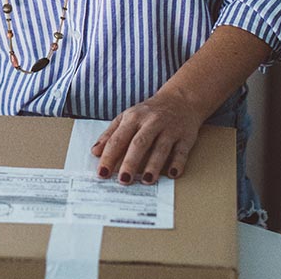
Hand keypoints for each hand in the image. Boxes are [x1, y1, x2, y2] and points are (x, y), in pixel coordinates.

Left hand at [90, 89, 205, 184]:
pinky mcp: (186, 136)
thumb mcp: (127, 117)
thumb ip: (110, 134)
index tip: (102, 173)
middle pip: (139, 144)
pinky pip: (182, 151)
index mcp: (133, 118)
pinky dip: (178, 163)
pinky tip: (172, 174)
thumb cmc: (149, 112)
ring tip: (146, 180)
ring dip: (154, 165)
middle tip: (123, 180)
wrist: (180, 99)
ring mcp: (170, 129)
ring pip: (161, 148)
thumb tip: (95, 152)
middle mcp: (151, 122)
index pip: (118, 139)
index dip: (109, 156)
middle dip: (130, 162)